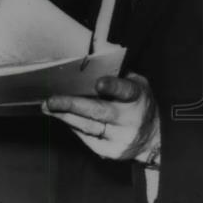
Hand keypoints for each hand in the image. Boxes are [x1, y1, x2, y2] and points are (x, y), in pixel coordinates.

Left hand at [42, 72, 160, 162]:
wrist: (154, 138)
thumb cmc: (137, 103)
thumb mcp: (135, 83)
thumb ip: (116, 72)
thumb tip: (92, 51)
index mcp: (138, 97)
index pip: (126, 90)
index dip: (112, 86)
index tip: (99, 83)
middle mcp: (130, 119)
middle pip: (98, 112)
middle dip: (71, 105)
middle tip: (50, 100)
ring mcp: (121, 138)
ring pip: (87, 127)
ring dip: (64, 116)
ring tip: (48, 108)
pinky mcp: (111, 152)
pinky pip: (86, 138)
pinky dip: (73, 126)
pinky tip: (62, 118)